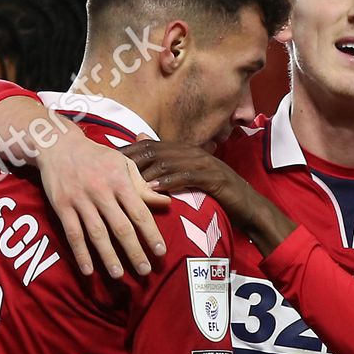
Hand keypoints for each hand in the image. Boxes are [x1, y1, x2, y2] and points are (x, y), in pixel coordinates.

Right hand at [38, 125, 170, 277]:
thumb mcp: (123, 164)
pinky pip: (72, 233)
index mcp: (119, 181)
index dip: (151, 234)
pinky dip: (80, 253)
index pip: (140, 213)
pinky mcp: (62, 206)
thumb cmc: (97, 157)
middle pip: (121, 227)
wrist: (58, 145)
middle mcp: (101, 192)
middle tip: (145, 271)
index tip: (160, 252)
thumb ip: (143, 186)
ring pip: (97, 234)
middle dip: (134, 251)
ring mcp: (80, 200)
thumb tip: (166, 202)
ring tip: (119, 275)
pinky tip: (88, 270)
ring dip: (108, 256)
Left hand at [124, 141, 298, 253]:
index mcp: (184, 150)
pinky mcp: (212, 177)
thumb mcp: (188, 179)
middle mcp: (191, 152)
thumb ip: (168, 168)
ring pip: (166, 162)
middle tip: (107, 172)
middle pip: (153, 151)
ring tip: (123, 183)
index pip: (148, 146)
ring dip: (144, 173)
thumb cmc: (216, 195)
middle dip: (129, 160)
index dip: (127, 152)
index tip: (105, 162)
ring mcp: (203, 163)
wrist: (248, 206)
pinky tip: (153, 190)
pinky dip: (168, 183)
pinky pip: (186, 177)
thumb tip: (144, 154)